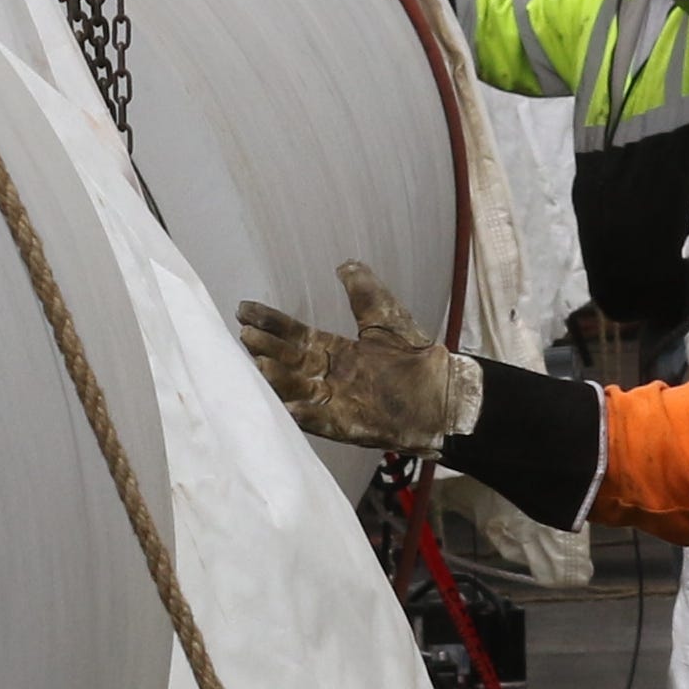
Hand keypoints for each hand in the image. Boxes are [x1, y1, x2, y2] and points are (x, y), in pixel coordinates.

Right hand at [231, 260, 486, 452]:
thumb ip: (364, 293)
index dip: (270, 322)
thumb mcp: (386, 319)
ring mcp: (336, 402)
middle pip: (289, 361)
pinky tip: (286, 406)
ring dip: (277, 379)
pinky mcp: (348, 425)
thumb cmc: (417, 357)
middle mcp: (329, 376)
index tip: (243, 309)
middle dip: (267, 349)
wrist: (445, 392)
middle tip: (245, 336)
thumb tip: (345, 263)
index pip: (294, 334)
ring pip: (297, 389)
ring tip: (258, 365)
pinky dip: (302, 414)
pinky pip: (320, 420)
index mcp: (335, 351)